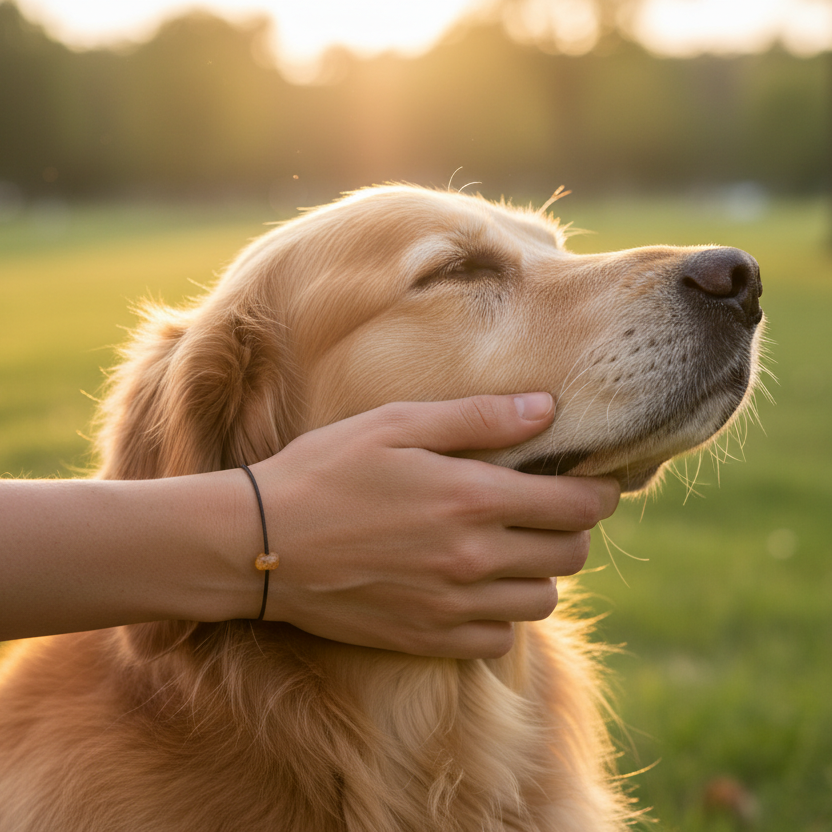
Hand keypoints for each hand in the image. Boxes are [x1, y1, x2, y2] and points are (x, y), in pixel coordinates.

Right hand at [249, 393, 619, 658]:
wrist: (262, 543)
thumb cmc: (326, 470)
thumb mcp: (397, 424)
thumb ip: (478, 418)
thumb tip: (547, 408)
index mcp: (473, 499)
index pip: (577, 506)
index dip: (600, 493)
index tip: (596, 483)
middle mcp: (474, 559)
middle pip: (569, 555)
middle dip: (573, 530)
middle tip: (550, 511)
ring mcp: (452, 606)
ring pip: (541, 600)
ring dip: (540, 573)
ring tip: (512, 549)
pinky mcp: (427, 638)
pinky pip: (499, 639)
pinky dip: (503, 615)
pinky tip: (477, 589)